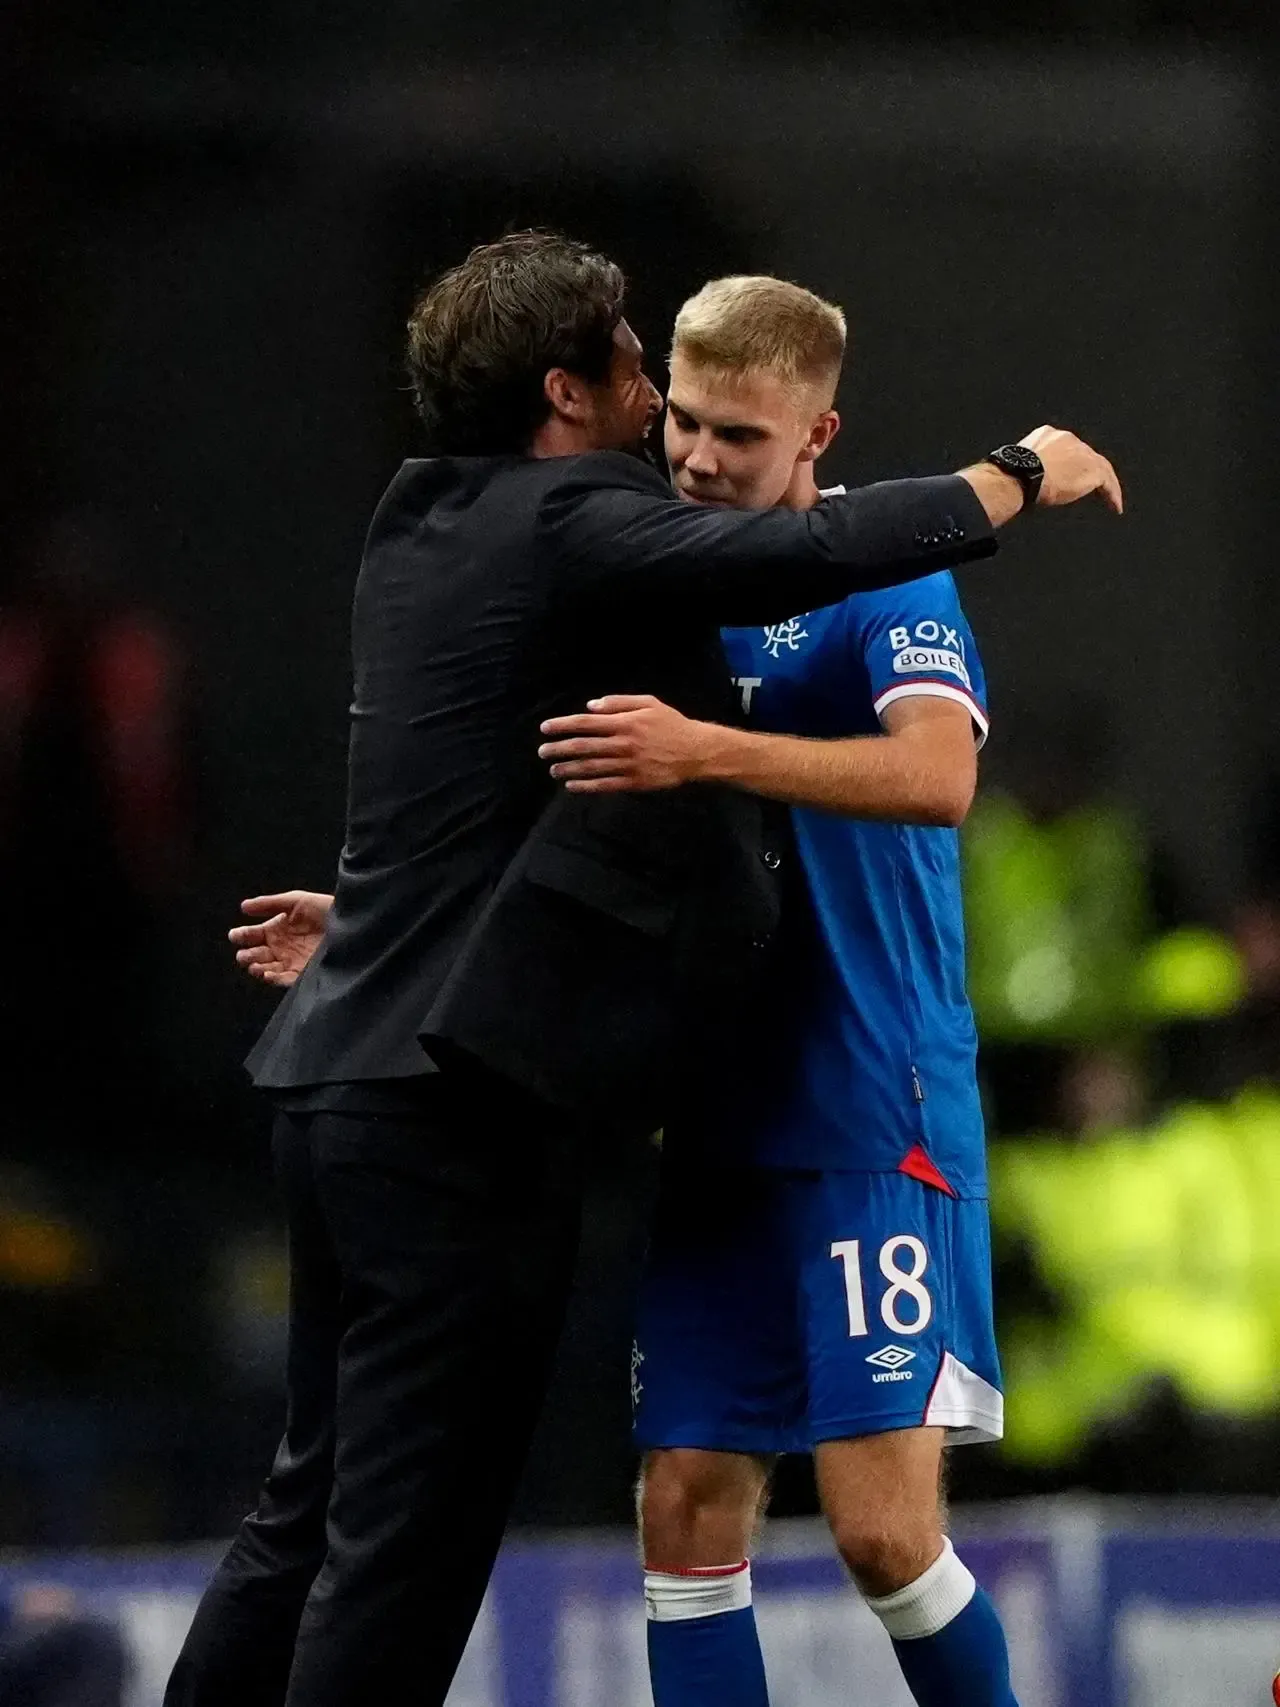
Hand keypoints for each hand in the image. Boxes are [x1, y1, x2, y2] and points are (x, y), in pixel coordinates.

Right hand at [229, 890, 333, 986]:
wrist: (349, 923)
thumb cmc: (324, 909)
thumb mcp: (296, 901)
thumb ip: (269, 903)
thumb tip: (243, 906)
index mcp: (275, 929)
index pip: (251, 935)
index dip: (241, 935)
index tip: (235, 935)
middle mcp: (279, 947)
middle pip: (255, 954)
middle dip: (247, 956)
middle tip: (245, 955)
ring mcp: (290, 961)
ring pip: (265, 968)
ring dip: (257, 968)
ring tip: (255, 966)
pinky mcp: (301, 973)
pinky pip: (283, 979)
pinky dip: (273, 979)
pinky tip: (267, 974)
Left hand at [538, 695, 715, 793]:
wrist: (696, 751)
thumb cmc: (671, 724)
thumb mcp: (648, 703)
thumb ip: (618, 702)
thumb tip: (590, 706)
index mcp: (625, 722)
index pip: (585, 723)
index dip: (562, 726)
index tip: (545, 729)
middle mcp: (623, 743)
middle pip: (583, 746)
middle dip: (559, 748)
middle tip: (541, 751)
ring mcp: (628, 764)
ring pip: (591, 767)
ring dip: (568, 768)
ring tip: (552, 769)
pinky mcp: (634, 782)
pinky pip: (604, 785)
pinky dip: (585, 786)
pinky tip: (571, 786)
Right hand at [1019, 424, 1122, 513]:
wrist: (1021, 476)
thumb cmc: (1012, 475)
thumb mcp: (1020, 467)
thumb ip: (1030, 470)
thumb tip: (1027, 486)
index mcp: (1048, 435)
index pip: (1067, 448)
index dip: (1071, 463)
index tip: (1070, 476)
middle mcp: (1069, 439)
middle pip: (1086, 456)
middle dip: (1089, 473)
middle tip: (1092, 489)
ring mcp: (1083, 453)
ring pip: (1101, 468)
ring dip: (1106, 485)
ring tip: (1110, 500)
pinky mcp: (1092, 469)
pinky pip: (1108, 482)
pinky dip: (1112, 494)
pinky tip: (1114, 507)